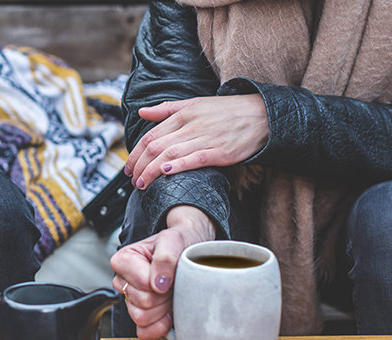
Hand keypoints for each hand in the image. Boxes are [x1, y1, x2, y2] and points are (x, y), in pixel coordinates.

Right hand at [111, 205, 214, 339]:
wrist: (191, 251)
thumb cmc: (179, 243)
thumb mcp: (174, 240)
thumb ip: (165, 258)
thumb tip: (158, 284)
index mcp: (123, 261)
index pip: (142, 285)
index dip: (161, 282)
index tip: (170, 272)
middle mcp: (123, 281)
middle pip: (142, 303)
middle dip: (164, 295)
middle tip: (174, 282)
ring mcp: (130, 300)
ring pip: (142, 318)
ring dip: (163, 308)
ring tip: (172, 292)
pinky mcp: (141, 316)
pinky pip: (145, 332)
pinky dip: (161, 325)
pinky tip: (170, 311)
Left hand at [124, 94, 267, 189]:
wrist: (263, 115)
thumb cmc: (227, 111)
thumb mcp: (195, 104)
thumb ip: (167, 109)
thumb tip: (142, 112)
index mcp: (183, 114)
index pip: (151, 135)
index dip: (135, 153)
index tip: (128, 168)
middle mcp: (191, 125)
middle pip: (156, 147)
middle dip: (140, 165)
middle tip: (132, 180)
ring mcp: (206, 139)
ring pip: (170, 154)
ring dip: (152, 171)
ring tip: (143, 184)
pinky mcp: (220, 152)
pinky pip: (195, 159)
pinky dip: (178, 166)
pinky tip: (165, 173)